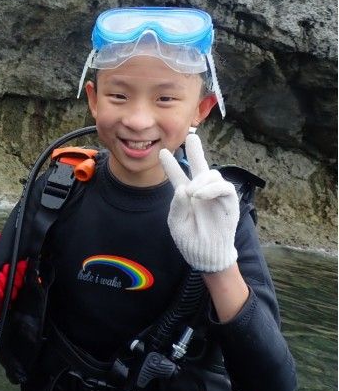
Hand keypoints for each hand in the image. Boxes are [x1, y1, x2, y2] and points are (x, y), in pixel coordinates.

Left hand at [0, 233, 27, 320]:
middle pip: (18, 285)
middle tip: (8, 268)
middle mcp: (7, 289)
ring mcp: (3, 300)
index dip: (21, 269)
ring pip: (11, 294)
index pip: (19, 275)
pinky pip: (2, 304)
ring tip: (0, 275)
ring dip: (5, 283)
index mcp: (6, 278)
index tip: (21, 263)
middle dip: (15, 276)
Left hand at [159, 134, 238, 272]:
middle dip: (195, 150)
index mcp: (186, 195)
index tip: (162, 152)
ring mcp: (215, 195)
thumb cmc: (190, 239)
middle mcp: (201, 191)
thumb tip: (183, 188)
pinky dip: (211, 188)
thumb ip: (177, 206)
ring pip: (211, 174)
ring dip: (200, 181)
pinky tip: (200, 195)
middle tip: (191, 135)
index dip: (171, 164)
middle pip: (199, 165)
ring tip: (192, 193)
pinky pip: (223, 187)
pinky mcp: (229, 201)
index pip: (177, 175)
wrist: (205, 255)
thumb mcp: (176, 223)